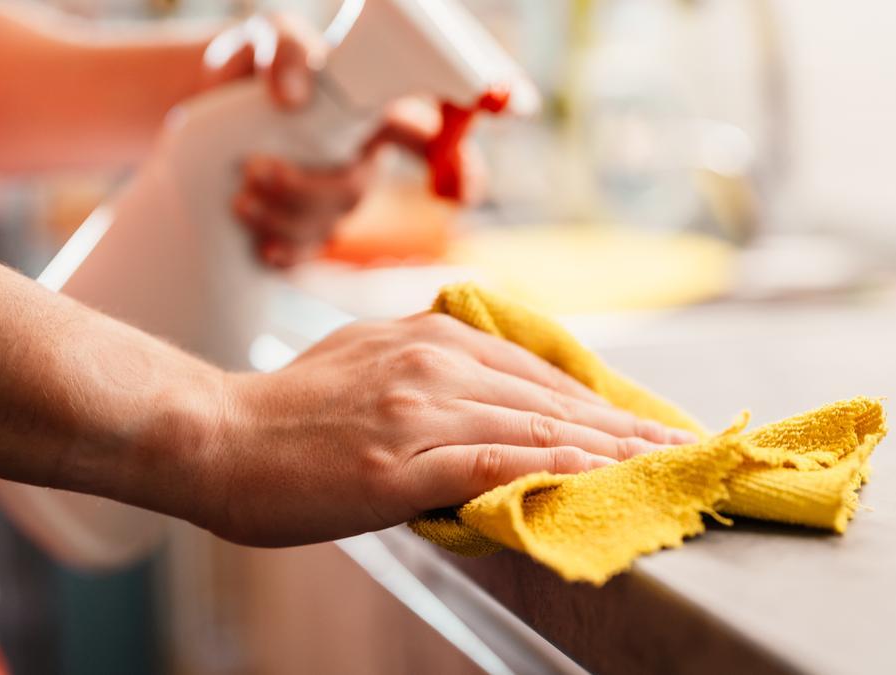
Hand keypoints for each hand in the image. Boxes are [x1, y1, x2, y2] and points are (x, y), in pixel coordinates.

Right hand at [199, 313, 695, 546]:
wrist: (214, 437)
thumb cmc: (286, 412)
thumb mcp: (365, 359)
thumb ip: (426, 366)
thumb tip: (476, 389)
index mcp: (429, 338)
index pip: (537, 376)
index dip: (599, 404)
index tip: (645, 424)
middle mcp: (433, 363)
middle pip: (551, 400)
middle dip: (624, 428)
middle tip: (681, 447)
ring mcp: (419, 410)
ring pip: (536, 429)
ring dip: (609, 452)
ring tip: (660, 469)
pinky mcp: (400, 462)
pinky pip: (495, 464)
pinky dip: (554, 470)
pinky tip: (596, 480)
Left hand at [202, 16, 482, 267]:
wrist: (205, 105)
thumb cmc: (255, 65)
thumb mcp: (270, 37)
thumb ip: (288, 49)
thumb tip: (292, 98)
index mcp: (373, 108)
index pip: (433, 126)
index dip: (469, 146)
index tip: (478, 162)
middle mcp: (363, 155)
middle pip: (358, 187)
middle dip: (309, 189)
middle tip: (255, 169)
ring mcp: (335, 193)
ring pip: (331, 222)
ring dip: (284, 217)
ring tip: (240, 197)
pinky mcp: (305, 224)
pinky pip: (308, 252)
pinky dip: (286, 253)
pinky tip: (262, 248)